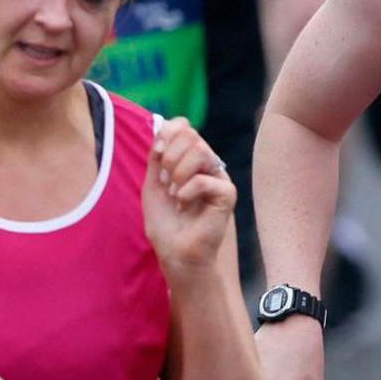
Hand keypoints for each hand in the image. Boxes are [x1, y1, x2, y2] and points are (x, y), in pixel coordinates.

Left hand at [140, 116, 235, 272]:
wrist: (176, 253)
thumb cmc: (165, 223)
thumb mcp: (153, 184)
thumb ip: (157, 157)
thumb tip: (161, 128)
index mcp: (189, 159)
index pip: (184, 127)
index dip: (168, 133)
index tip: (156, 153)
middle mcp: (207, 164)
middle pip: (191, 135)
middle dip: (170, 157)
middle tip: (166, 182)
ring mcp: (219, 177)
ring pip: (200, 151)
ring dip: (178, 174)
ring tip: (175, 194)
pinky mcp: (227, 193)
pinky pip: (204, 179)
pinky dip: (187, 192)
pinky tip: (185, 205)